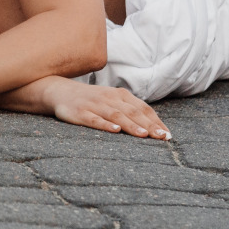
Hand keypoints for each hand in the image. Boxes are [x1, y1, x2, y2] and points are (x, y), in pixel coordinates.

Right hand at [41, 76, 169, 138]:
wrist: (60, 91)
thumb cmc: (91, 100)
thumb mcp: (111, 100)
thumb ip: (130, 110)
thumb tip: (154, 126)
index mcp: (120, 95)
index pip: (142, 108)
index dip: (156, 121)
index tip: (168, 135)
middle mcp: (109, 98)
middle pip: (132, 112)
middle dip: (149, 125)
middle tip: (163, 137)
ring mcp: (94, 105)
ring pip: (116, 115)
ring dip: (131, 125)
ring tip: (144, 135)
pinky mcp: (80, 113)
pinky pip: (94, 119)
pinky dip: (105, 124)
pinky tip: (115, 131)